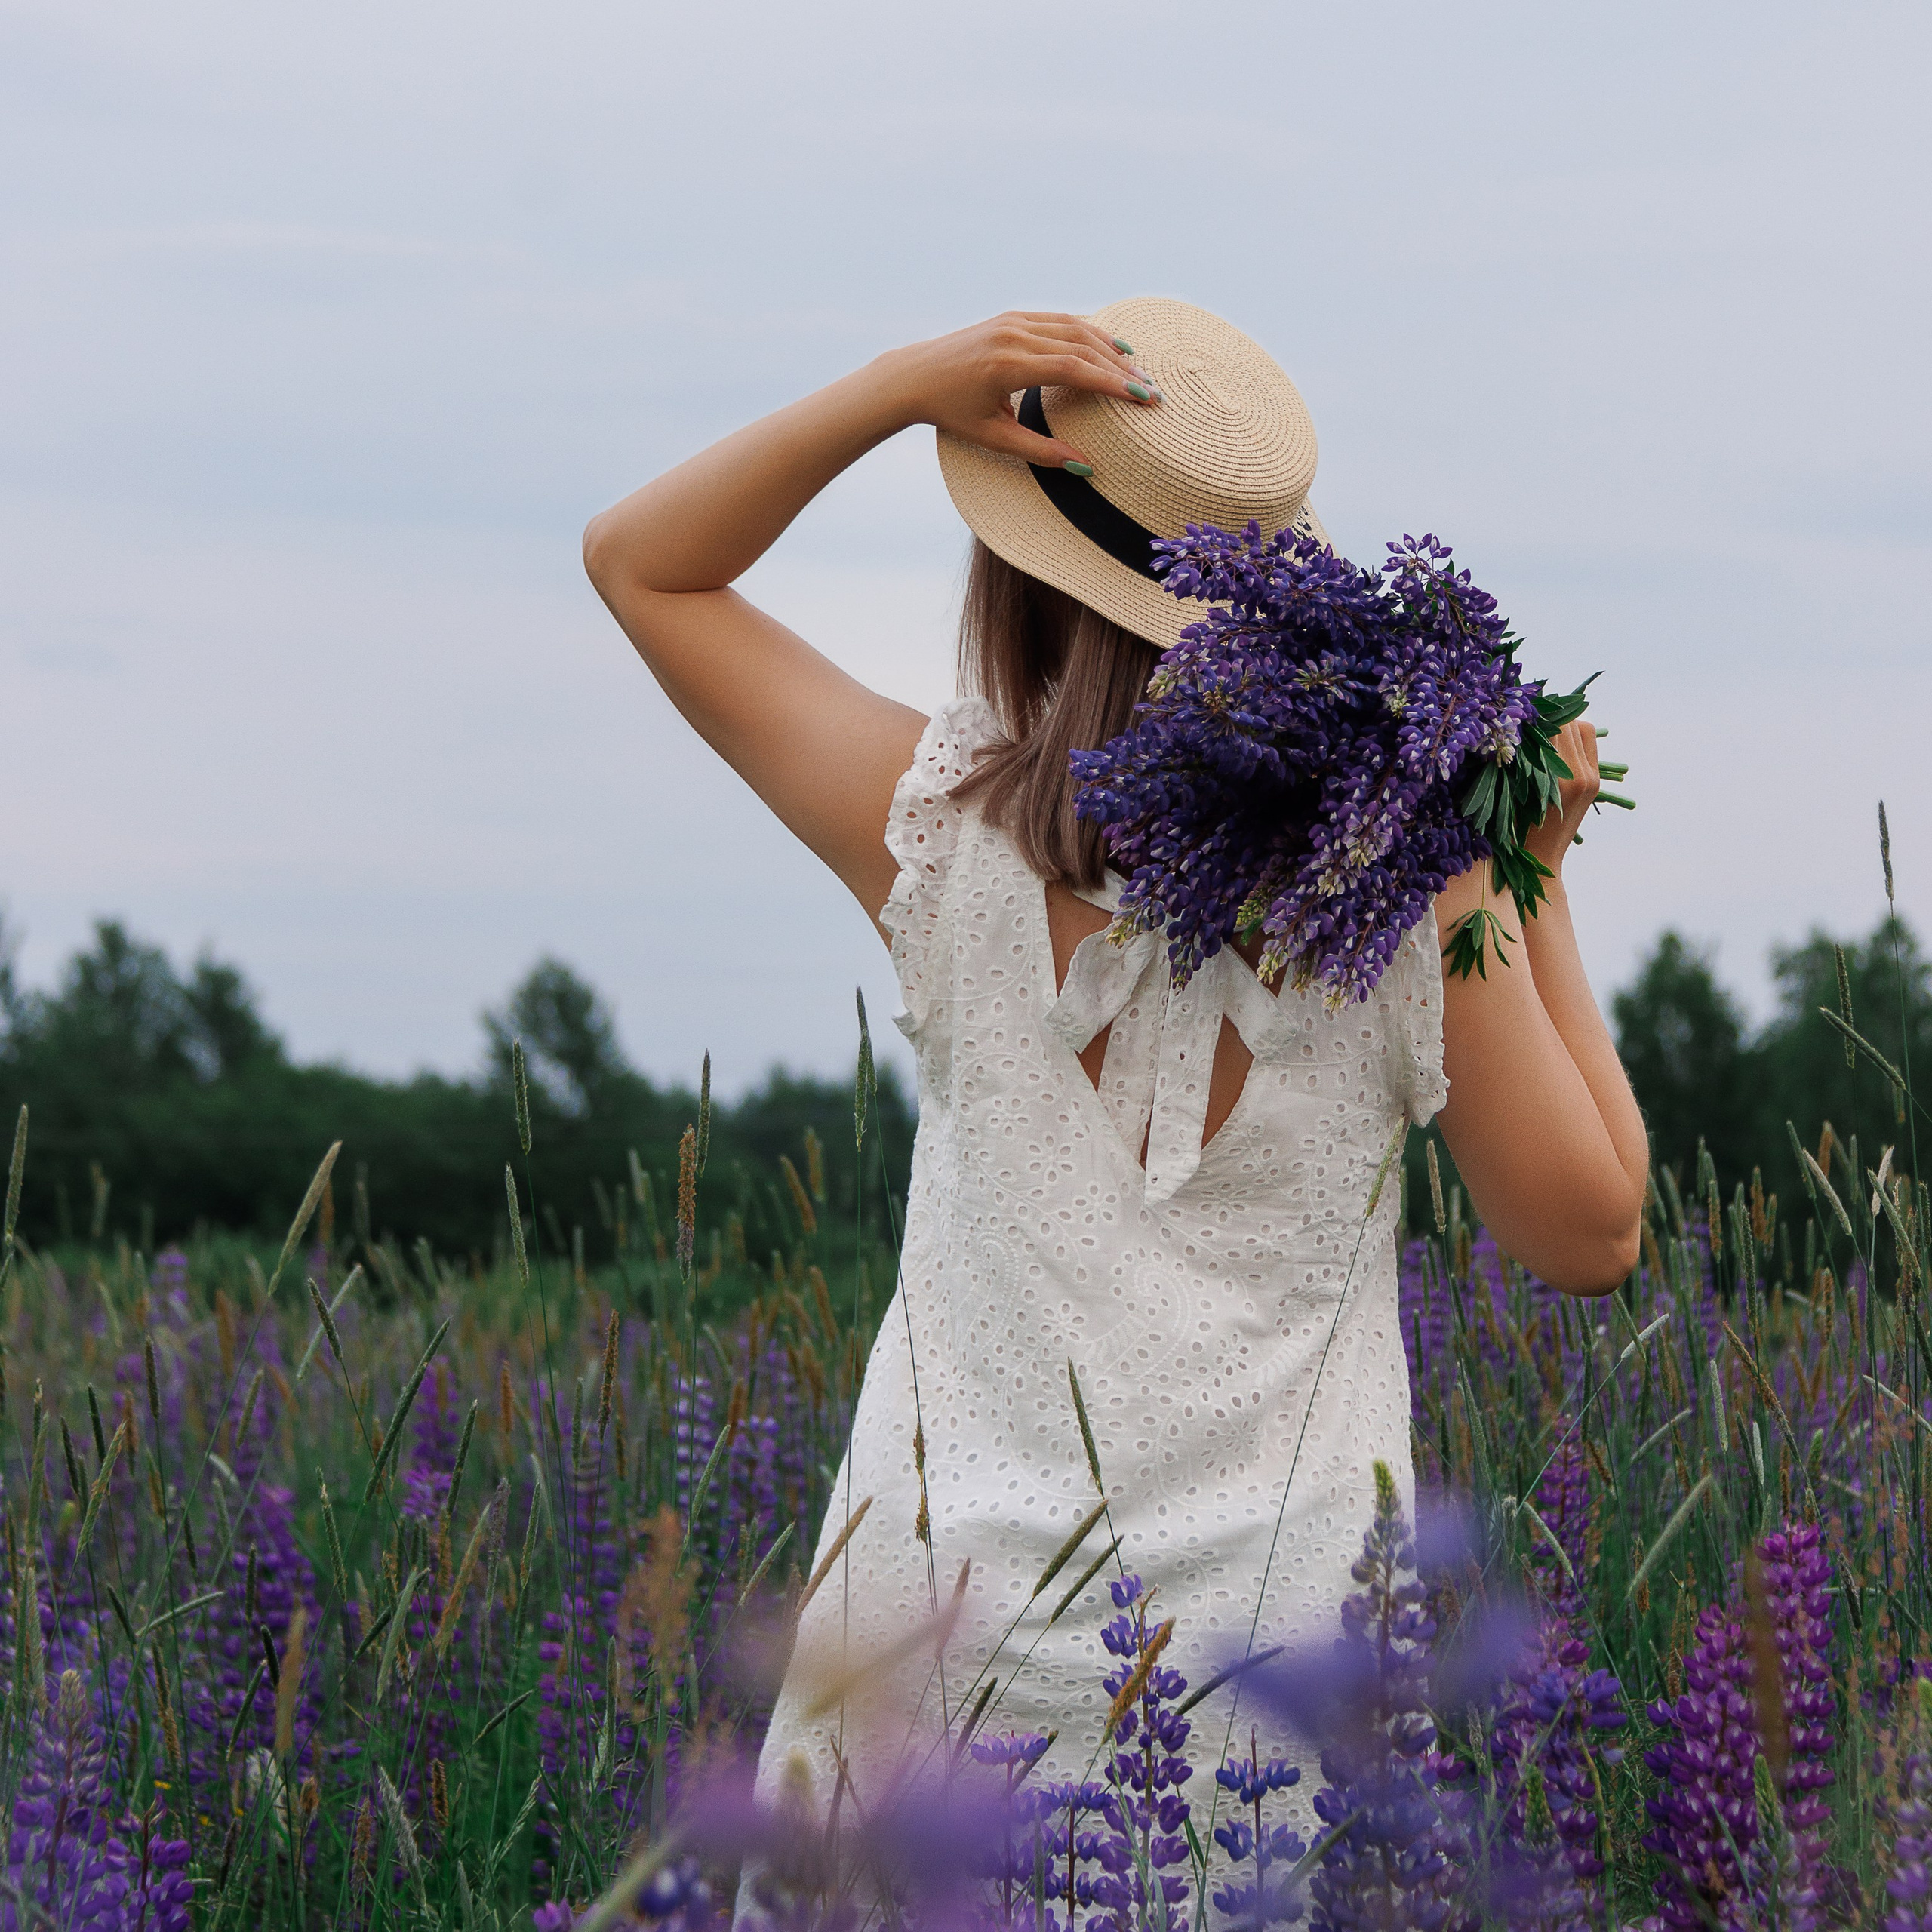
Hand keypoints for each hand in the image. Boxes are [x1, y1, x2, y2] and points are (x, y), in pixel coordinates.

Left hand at [877, 311, 1159, 469]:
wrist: (913, 376)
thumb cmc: (951, 413)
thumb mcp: (993, 439)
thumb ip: (1039, 452)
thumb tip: (1085, 467)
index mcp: (1007, 365)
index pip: (1074, 370)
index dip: (1112, 383)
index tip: (1143, 398)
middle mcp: (1012, 335)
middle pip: (1081, 346)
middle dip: (1120, 369)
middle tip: (1152, 390)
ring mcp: (1012, 320)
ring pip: (1074, 327)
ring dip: (1109, 348)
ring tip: (1138, 370)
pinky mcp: (1011, 316)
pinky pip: (1059, 320)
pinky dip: (1088, 332)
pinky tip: (1109, 347)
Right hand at [1522, 719, 1600, 876]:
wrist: (1540, 860)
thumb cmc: (1515, 830)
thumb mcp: (1512, 791)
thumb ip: (1519, 759)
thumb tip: (1516, 723)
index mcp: (1561, 779)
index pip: (1557, 726)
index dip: (1539, 716)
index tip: (1522, 716)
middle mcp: (1582, 776)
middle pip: (1575, 724)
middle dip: (1553, 718)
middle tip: (1533, 722)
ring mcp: (1592, 779)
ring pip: (1584, 732)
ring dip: (1565, 727)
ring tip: (1544, 734)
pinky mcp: (1594, 783)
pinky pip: (1587, 748)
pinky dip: (1572, 741)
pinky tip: (1554, 747)